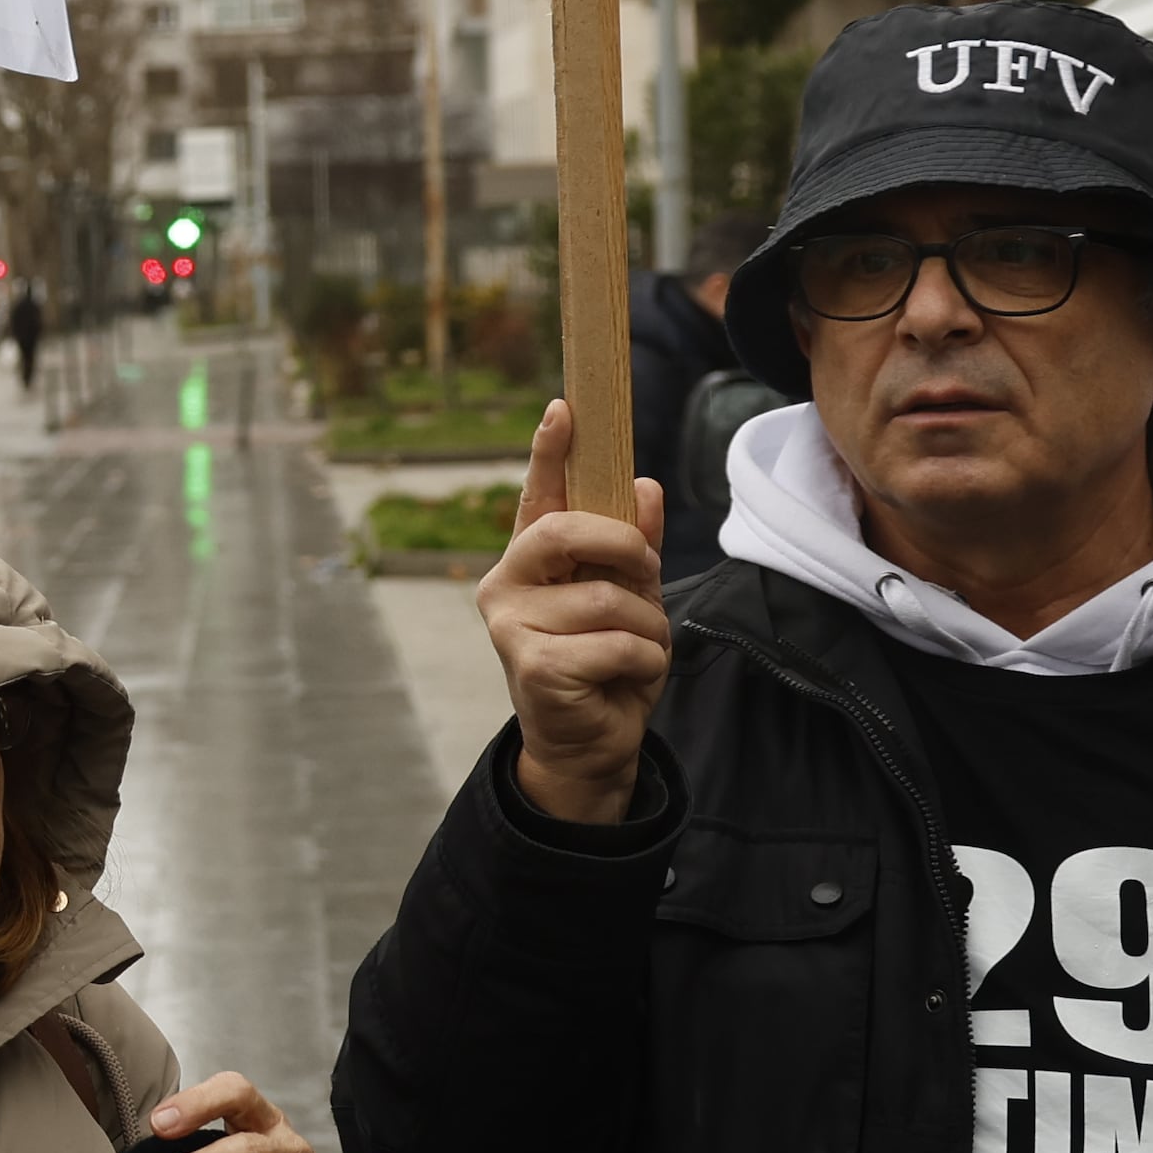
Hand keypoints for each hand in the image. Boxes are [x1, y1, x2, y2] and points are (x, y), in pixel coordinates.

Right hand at [483, 399, 670, 824]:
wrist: (590, 745)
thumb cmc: (606, 666)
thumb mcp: (631, 600)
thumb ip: (635, 548)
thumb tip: (645, 487)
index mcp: (529, 560)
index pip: (538, 494)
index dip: (550, 451)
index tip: (566, 407)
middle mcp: (505, 584)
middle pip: (568, 532)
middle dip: (626, 548)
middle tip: (647, 573)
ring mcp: (511, 626)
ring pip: (608, 599)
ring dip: (646, 629)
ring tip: (636, 652)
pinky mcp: (531, 666)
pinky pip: (616, 644)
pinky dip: (643, 663)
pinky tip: (625, 681)